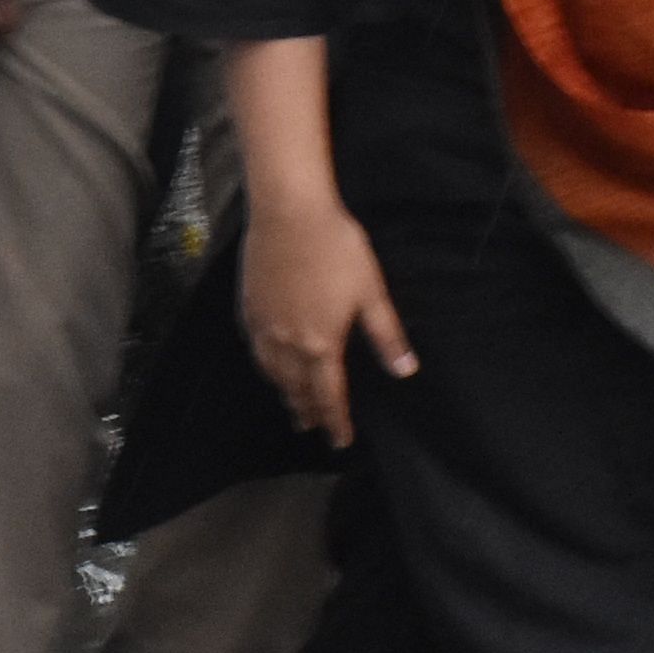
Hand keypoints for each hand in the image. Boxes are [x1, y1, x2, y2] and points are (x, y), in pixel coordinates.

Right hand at [241, 190, 414, 451]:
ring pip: (273, 375)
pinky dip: (267, 369)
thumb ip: (386, 336)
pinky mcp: (248, 309)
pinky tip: (271, 367)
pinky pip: (256, 352)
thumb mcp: (371, 291)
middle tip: (314, 427)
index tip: (341, 440)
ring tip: (294, 405)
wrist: (289, 212)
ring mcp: (264, 327)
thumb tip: (405, 370)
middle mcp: (289, 344)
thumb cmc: (336, 247)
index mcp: (322, 344)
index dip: (336, 421)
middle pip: (297, 390)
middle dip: (308, 411)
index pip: (330, 395)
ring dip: (285, 394)